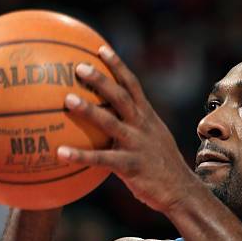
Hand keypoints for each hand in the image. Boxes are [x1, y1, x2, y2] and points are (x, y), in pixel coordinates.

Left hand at [57, 46, 196, 213]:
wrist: (181, 191)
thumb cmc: (163, 168)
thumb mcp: (154, 140)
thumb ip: (136, 128)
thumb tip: (113, 121)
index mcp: (147, 117)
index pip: (132, 84)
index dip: (117, 65)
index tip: (100, 48)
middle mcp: (142, 126)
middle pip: (120, 96)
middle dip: (101, 79)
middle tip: (79, 67)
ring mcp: (137, 145)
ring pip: (110, 122)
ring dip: (89, 110)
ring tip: (67, 99)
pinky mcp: (130, 166)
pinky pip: (101, 159)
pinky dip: (80, 155)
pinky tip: (60, 153)